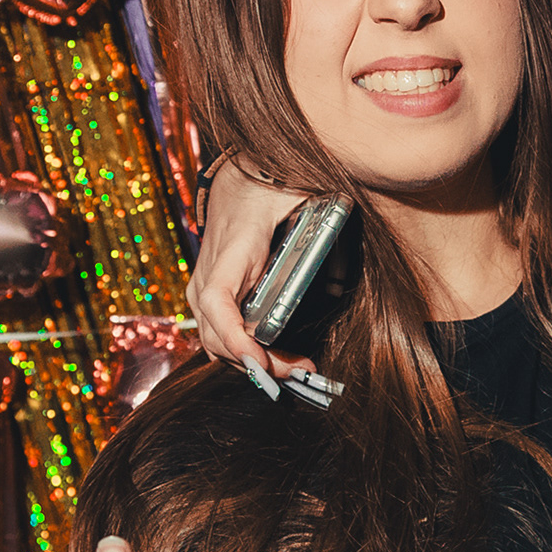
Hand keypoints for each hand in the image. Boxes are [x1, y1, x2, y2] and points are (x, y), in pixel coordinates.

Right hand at [187, 161, 311, 390]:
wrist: (236, 181)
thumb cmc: (265, 189)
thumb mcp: (292, 195)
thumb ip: (319, 220)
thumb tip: (347, 259)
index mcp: (231, 251)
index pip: (217, 299)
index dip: (233, 334)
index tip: (258, 359)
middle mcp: (207, 277)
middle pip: (218, 335)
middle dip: (257, 362)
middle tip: (300, 370)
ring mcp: (204, 291)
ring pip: (217, 343)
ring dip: (254, 363)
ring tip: (296, 368)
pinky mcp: (211, 299)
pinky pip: (220, 335)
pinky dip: (246, 353)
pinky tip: (277, 358)